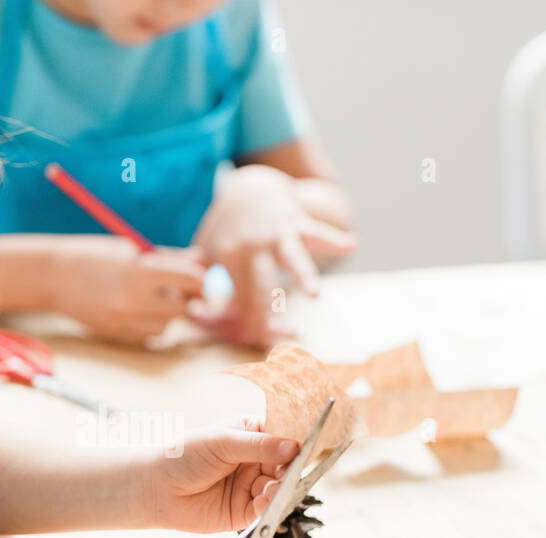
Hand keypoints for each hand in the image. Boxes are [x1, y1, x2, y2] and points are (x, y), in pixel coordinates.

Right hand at [50, 235, 206, 343]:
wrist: (54, 276)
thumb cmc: (96, 255)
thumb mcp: (132, 250)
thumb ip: (169, 257)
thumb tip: (203, 262)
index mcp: (140, 271)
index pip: (190, 280)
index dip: (202, 280)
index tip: (203, 278)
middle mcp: (133, 300)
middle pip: (183, 308)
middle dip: (186, 299)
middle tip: (180, 288)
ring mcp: (124, 321)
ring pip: (167, 326)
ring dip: (167, 313)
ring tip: (150, 296)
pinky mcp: (116, 335)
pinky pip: (148, 336)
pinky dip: (150, 324)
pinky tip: (135, 309)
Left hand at [146, 419, 298, 532]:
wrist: (156, 487)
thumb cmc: (183, 456)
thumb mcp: (222, 442)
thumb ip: (259, 445)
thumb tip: (293, 447)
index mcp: (251, 435)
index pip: (282, 437)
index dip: (294, 443)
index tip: (304, 448)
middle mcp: (254, 460)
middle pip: (285, 466)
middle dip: (290, 470)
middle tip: (290, 471)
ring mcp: (250, 486)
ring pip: (279, 488)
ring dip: (281, 489)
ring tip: (273, 487)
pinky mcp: (243, 511)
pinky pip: (265, 508)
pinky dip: (269, 505)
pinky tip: (265, 499)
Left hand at [190, 165, 356, 346]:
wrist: (248, 189)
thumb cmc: (228, 233)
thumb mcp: (208, 254)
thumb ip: (204, 285)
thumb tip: (194, 314)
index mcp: (224, 257)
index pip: (232, 297)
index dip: (239, 320)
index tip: (246, 341)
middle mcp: (250, 246)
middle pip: (259, 286)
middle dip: (263, 312)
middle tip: (268, 337)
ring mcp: (275, 234)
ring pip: (290, 257)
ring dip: (303, 275)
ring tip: (315, 293)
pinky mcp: (298, 223)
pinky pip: (318, 232)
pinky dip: (335, 238)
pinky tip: (352, 243)